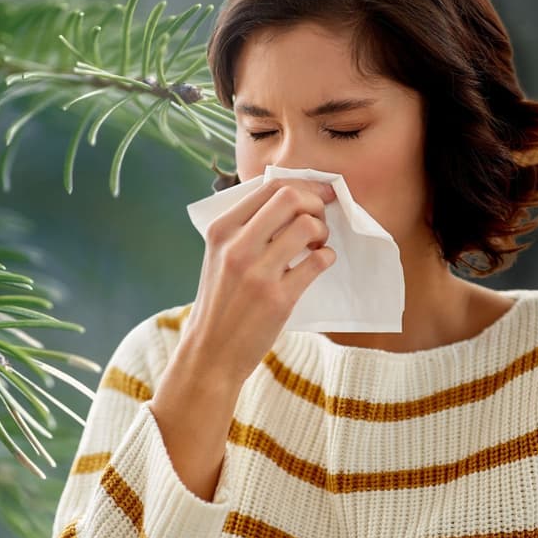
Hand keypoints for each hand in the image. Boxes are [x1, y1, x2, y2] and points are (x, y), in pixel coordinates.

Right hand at [177, 176, 337, 390]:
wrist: (210, 352)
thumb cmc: (220, 302)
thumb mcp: (218, 256)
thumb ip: (245, 228)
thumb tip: (289, 198)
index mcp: (221, 230)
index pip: (269, 186)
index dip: (303, 185)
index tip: (318, 194)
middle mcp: (236, 247)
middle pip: (290, 198)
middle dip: (315, 203)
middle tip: (320, 219)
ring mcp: (257, 273)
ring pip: (307, 226)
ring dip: (322, 231)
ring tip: (317, 244)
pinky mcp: (278, 298)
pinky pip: (318, 261)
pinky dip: (327, 257)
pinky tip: (320, 262)